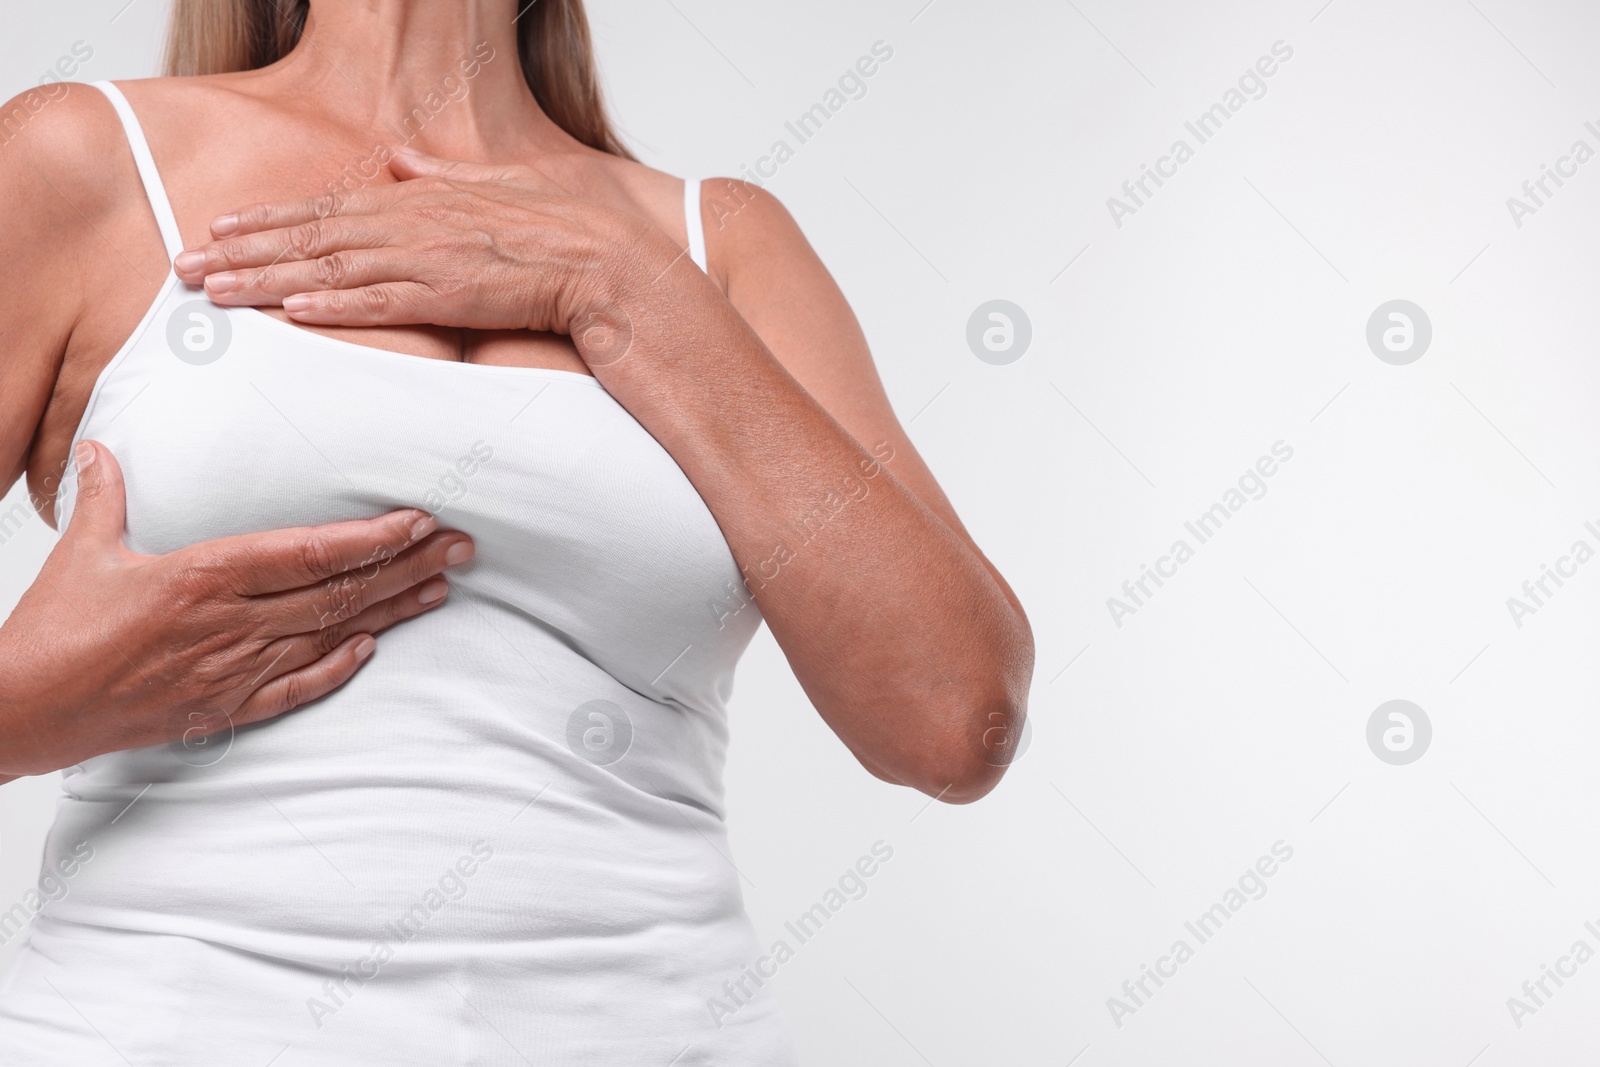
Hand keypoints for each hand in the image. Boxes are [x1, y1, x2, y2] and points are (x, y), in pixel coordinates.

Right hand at [0, 441, 473, 776]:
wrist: (23, 711)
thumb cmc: (52, 630)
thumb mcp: (84, 552)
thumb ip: (107, 497)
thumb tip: (104, 448)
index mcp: (203, 576)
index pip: (309, 552)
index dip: (371, 537)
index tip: (418, 521)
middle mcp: (230, 623)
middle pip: (338, 591)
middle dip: (407, 567)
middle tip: (462, 548)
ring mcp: (232, 669)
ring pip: (331, 635)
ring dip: (391, 612)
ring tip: (441, 588)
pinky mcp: (224, 708)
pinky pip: (295, 687)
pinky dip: (338, 668)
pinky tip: (373, 649)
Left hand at [171, 149, 672, 341]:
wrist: (607, 264)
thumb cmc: (562, 229)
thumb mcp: (497, 183)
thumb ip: (440, 172)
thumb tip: (399, 157)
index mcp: (420, 199)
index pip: (327, 209)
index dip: (268, 220)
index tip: (221, 227)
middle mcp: (413, 225)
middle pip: (311, 237)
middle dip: (242, 250)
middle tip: (185, 264)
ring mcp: (428, 261)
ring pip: (329, 270)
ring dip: (266, 282)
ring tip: (213, 291)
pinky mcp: (449, 297)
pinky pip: (380, 302)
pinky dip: (333, 305)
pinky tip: (290, 311)